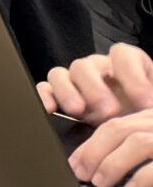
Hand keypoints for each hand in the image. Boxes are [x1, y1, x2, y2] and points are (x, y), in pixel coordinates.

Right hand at [38, 42, 152, 123]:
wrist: (131, 132)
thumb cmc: (144, 113)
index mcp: (125, 65)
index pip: (123, 55)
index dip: (133, 77)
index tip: (146, 102)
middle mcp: (97, 68)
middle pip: (87, 64)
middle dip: (97, 88)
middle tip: (110, 111)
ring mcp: (75, 81)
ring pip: (62, 73)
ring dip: (70, 92)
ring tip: (80, 111)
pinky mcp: (58, 95)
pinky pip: (44, 87)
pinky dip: (44, 96)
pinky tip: (49, 109)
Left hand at [68, 106, 152, 186]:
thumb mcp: (152, 144)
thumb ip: (130, 146)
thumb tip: (94, 165)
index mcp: (150, 118)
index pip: (114, 125)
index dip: (90, 145)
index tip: (74, 163)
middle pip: (119, 129)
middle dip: (93, 152)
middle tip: (81, 174)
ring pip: (137, 142)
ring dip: (113, 164)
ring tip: (100, 183)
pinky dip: (142, 177)